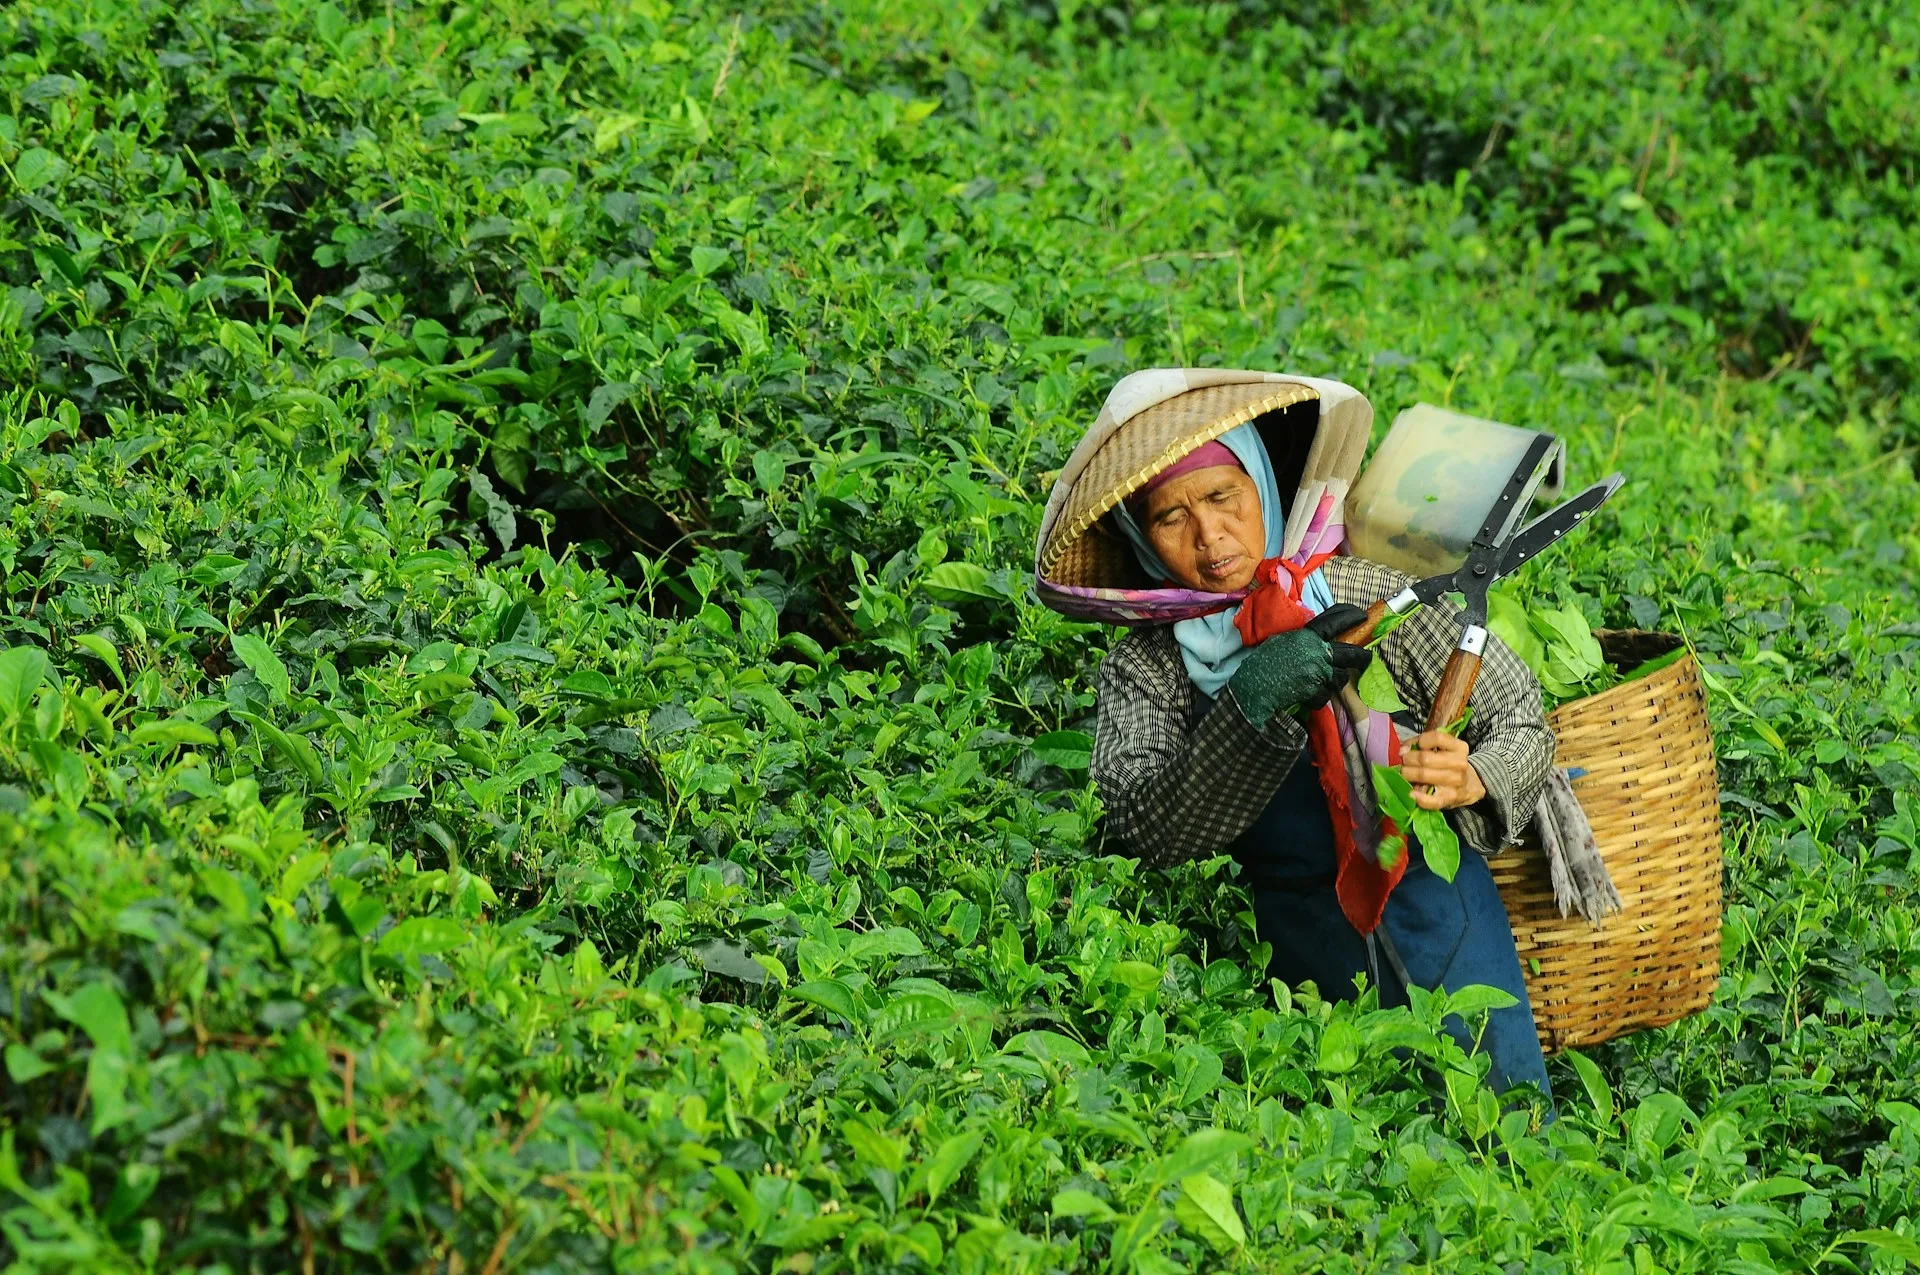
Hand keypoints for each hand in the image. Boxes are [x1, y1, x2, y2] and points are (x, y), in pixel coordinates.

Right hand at [1228, 604, 1373, 727]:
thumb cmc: (1263, 661)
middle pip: (1351, 653)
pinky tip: (1308, 696)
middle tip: (1366, 657)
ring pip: (1340, 678)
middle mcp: (1318, 652)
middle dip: (1362, 657)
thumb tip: (1316, 638)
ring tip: (1326, 681)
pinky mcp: (1316, 691)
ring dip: (1335, 680)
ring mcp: (1319, 673)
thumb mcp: (1282, 640)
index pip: (1335, 620)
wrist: (1254, 685)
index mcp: (1308, 636)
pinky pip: (1325, 695)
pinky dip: (1318, 697)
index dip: (1351, 616)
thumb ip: (1302, 639)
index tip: (1362, 616)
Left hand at [1400, 732, 1486, 809]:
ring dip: (1409, 774)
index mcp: (1459, 747)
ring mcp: (1457, 782)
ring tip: (1405, 774)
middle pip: (1425, 758)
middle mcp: (1460, 763)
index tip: (1411, 747)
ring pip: (1424, 775)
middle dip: (1408, 760)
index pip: (1437, 738)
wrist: (1469, 786)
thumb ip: (1420, 744)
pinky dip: (1419, 797)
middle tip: (1403, 763)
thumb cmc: (1448, 764)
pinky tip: (1411, 793)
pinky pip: (1432, 800)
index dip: (1419, 741)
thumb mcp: (1441, 749)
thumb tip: (1403, 751)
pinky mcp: (1450, 798)